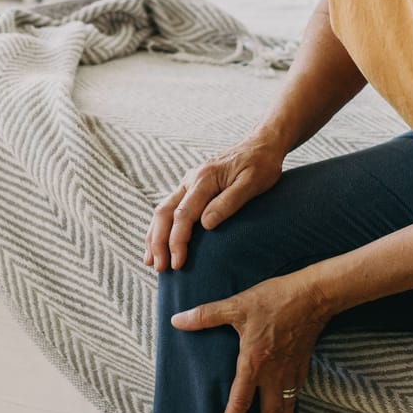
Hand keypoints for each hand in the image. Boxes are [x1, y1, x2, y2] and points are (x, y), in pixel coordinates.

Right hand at [145, 137, 284, 270]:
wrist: (262, 143)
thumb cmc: (262, 164)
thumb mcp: (252, 183)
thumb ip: (229, 202)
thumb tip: (206, 224)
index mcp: (204, 179)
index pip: (183, 215)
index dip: (177, 241)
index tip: (178, 263)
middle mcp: (190, 179)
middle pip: (164, 213)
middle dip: (158, 242)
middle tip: (158, 268)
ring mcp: (188, 182)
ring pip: (162, 210)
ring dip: (154, 236)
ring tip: (150, 261)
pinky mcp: (191, 186)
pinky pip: (169, 207)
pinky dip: (160, 226)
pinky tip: (158, 241)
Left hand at [169, 273, 331, 412]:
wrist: (314, 295)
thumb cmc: (275, 299)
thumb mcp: (237, 305)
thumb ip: (206, 315)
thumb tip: (177, 320)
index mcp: (254, 363)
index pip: (240, 402)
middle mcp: (273, 374)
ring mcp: (290, 372)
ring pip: (287, 409)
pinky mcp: (302, 365)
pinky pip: (295, 395)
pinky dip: (293, 411)